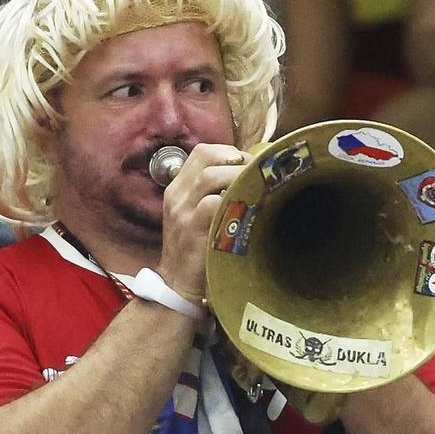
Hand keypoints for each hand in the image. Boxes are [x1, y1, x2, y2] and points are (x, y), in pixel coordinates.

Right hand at [159, 141, 248, 301]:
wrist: (177, 282)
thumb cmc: (195, 247)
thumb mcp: (194, 214)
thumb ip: (212, 193)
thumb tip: (247, 176)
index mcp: (177, 187)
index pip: (201, 152)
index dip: (228, 151)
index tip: (247, 163)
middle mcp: (177, 195)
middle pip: (207, 157)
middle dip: (238, 160)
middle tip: (257, 173)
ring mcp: (183, 211)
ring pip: (210, 176)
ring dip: (239, 176)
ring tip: (256, 186)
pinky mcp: (192, 230)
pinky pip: (213, 204)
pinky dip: (233, 201)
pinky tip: (248, 208)